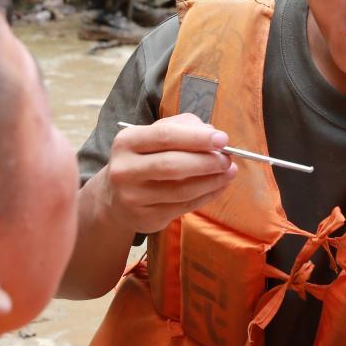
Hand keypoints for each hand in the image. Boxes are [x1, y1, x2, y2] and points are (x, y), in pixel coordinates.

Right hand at [101, 113, 236, 234]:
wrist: (116, 197)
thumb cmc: (144, 159)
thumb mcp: (154, 136)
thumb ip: (182, 127)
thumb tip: (212, 132)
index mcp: (126, 142)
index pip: (165, 136)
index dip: (197, 138)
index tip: (223, 139)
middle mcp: (124, 170)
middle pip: (172, 165)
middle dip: (206, 161)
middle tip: (227, 159)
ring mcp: (133, 197)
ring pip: (181, 190)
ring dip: (211, 181)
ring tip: (229, 172)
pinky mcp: (146, 218)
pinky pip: (184, 207)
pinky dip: (206, 196)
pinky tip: (219, 187)